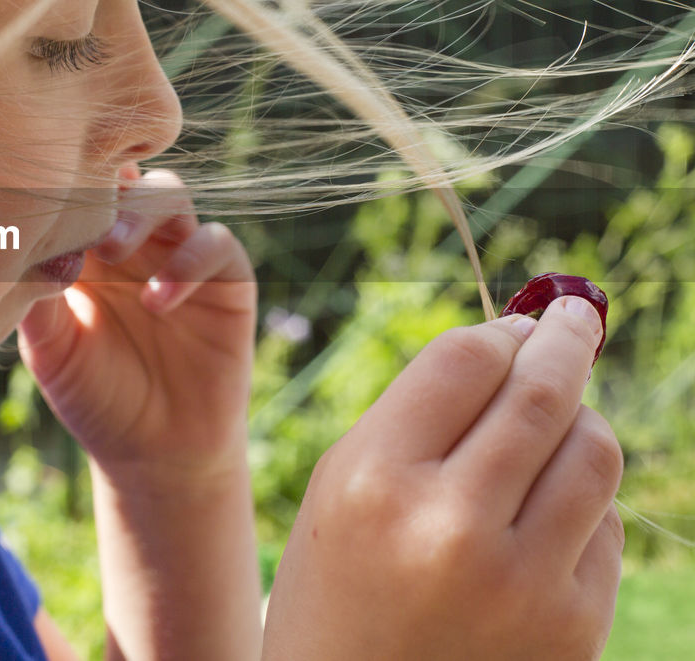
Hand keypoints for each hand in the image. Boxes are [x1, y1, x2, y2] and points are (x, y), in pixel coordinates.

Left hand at [18, 168, 256, 482]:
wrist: (154, 452)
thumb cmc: (94, 396)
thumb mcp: (52, 351)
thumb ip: (37, 300)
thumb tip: (19, 249)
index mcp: (86, 246)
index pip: (78, 188)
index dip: (63, 180)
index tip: (39, 193)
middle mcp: (135, 239)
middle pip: (125, 174)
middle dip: (103, 188)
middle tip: (78, 224)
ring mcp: (179, 253)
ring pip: (169, 192)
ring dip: (142, 211)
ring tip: (113, 252)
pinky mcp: (225, 279)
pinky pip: (215, 241)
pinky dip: (188, 260)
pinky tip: (159, 301)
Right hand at [262, 297, 624, 660]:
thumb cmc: (340, 582)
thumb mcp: (343, 485)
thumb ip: (419, 412)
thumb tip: (521, 339)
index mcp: (375, 481)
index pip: (464, 362)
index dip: (502, 331)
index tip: (524, 321)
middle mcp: (450, 527)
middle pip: (541, 394)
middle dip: (567, 342)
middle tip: (575, 317)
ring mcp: (520, 583)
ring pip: (595, 451)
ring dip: (582, 420)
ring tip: (555, 425)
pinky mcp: (572, 628)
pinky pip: (605, 525)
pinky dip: (582, 503)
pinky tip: (540, 519)